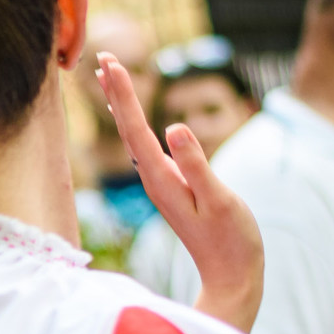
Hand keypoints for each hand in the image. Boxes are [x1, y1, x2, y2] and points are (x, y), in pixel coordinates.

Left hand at [96, 53, 263, 333]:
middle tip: (102, 56)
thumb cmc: (231, 240)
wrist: (231, 277)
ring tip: (109, 77)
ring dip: (122, 105)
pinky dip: (134, 125)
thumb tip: (174, 128)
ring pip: (133, 137)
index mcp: (161, 178)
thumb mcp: (218, 199)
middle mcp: (153, 179)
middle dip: (116, 91)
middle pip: (128, 128)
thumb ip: (196, 164)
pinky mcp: (171, 188)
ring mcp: (160, 184)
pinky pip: (145, 148)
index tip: (109, 62)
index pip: (136, 128)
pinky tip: (130, 118)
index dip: (124, 93)